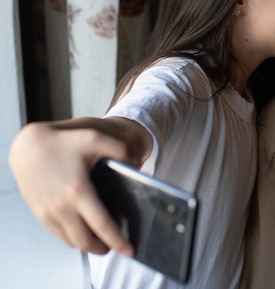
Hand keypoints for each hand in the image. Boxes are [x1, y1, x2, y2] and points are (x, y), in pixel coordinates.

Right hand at [8, 117, 149, 256]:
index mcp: (78, 191)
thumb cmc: (61, 142)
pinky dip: (72, 238)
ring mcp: (48, 212)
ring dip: (88, 245)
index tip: (129, 250)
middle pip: (86, 241)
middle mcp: (62, 206)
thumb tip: (134, 161)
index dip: (118, 240)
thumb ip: (119, 148)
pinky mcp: (40, 213)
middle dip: (104, 248)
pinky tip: (82, 232)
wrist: (28, 146)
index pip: (102, 225)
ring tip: (102, 241)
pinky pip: (57, 234)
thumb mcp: (95, 137)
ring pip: (71, 241)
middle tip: (117, 247)